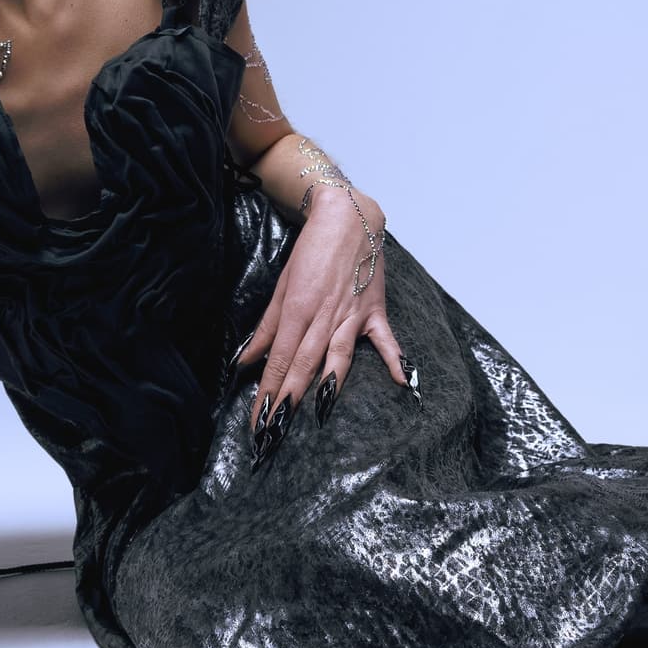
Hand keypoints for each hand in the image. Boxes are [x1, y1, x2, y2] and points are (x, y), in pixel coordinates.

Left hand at [231, 188, 413, 467]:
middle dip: (288, 397)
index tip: (259, 418)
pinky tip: (401, 383)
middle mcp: (324, 315)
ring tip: (317, 413)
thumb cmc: (311, 250)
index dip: (267, 390)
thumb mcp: (282, 286)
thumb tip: (246, 360)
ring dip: (326, 386)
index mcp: (298, 308)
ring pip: (337, 356)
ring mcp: (352, 315)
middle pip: (303, 363)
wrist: (347, 217)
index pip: (278, 358)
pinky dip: (394, 360)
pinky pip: (386, 340)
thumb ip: (267, 327)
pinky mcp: (374, 311)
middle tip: (276, 429)